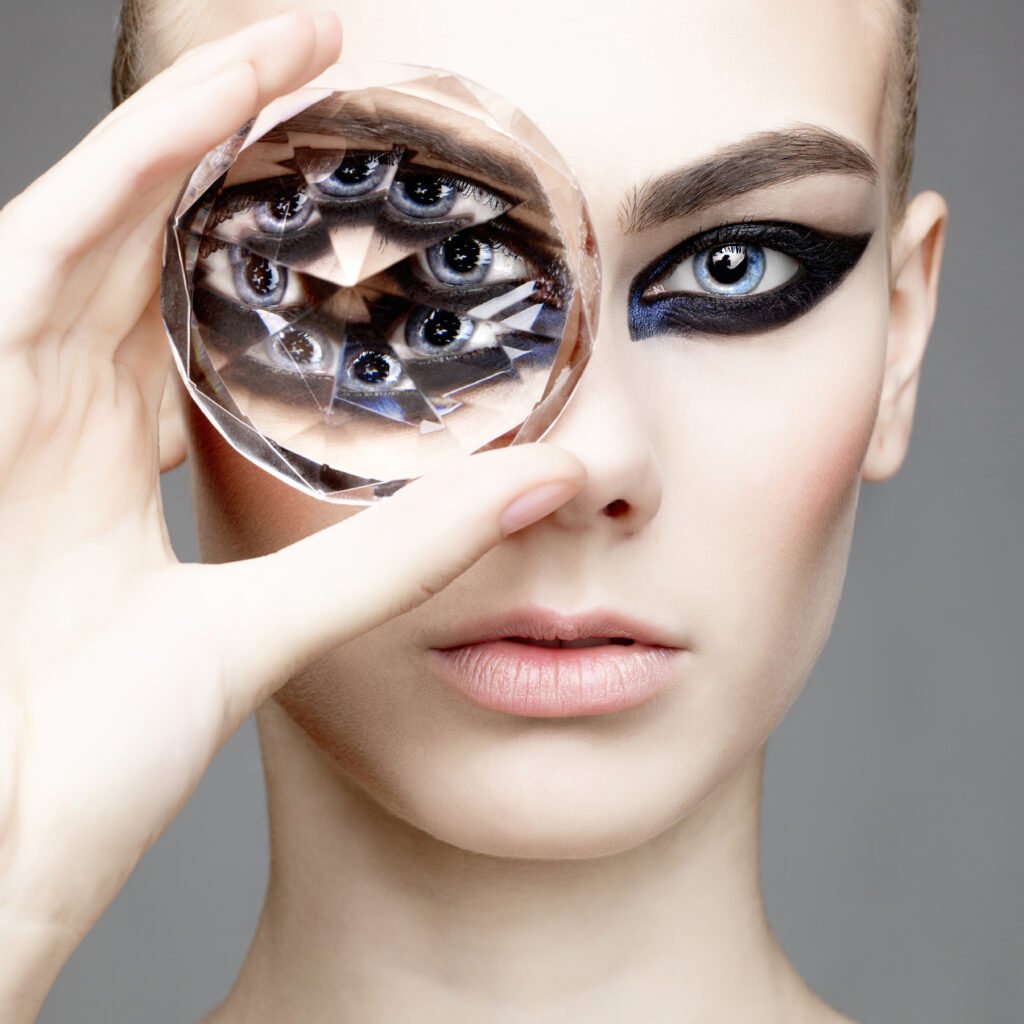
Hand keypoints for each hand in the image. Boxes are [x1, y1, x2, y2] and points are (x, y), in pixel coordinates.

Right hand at [0, 13, 583, 1017]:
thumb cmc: (80, 766)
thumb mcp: (259, 635)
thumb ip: (392, 561)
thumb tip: (550, 486)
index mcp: (101, 459)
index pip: (182, 308)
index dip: (258, 234)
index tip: (354, 175)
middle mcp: (42, 412)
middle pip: (139, 242)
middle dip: (224, 147)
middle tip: (326, 61)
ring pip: (84, 224)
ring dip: (177, 133)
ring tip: (280, 50)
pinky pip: (27, 265)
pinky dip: (105, 187)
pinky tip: (191, 118)